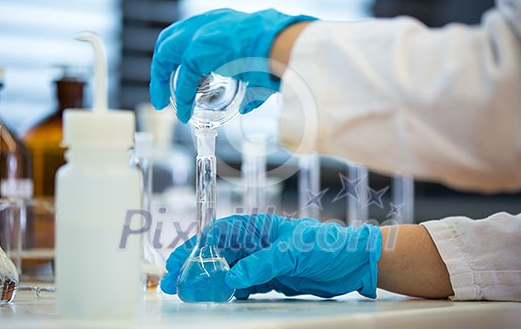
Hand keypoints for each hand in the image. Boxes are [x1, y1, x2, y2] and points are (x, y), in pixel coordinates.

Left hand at [149, 9, 316, 121]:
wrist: (282, 48)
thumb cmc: (279, 55)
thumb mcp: (258, 68)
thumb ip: (249, 87)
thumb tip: (246, 107)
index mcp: (221, 23)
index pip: (189, 34)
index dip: (179, 56)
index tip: (177, 76)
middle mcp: (207, 23)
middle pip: (170, 39)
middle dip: (162, 66)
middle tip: (162, 91)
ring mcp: (200, 35)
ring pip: (166, 53)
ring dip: (161, 80)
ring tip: (162, 103)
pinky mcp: (197, 51)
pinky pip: (183, 79)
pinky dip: (182, 98)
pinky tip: (184, 114)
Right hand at [160, 214, 381, 299]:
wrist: (352, 263)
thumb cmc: (325, 246)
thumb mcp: (292, 252)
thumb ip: (261, 264)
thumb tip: (231, 279)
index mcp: (258, 227)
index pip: (219, 233)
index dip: (196, 246)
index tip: (179, 262)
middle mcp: (256, 243)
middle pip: (218, 253)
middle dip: (195, 265)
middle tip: (174, 281)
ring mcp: (262, 261)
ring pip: (227, 270)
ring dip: (209, 280)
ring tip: (188, 293)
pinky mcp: (271, 278)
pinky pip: (243, 284)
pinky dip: (228, 291)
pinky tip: (217, 297)